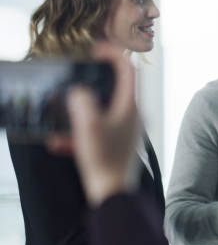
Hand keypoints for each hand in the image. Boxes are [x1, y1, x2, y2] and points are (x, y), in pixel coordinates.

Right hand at [49, 42, 140, 206]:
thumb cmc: (104, 160)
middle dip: (96, 80)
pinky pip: (96, 133)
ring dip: (81, 111)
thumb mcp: (88, 124)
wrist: (113, 195)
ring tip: (62, 113)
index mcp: (132, 107)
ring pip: (102, 111)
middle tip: (79, 74)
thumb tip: (80, 91)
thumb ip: (83, 101)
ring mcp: (127, 132)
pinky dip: (78, 134)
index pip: (130, 70)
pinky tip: (57, 143)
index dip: (114, 54)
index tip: (96, 49)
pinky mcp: (118, 146)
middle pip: (117, 88)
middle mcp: (133, 117)